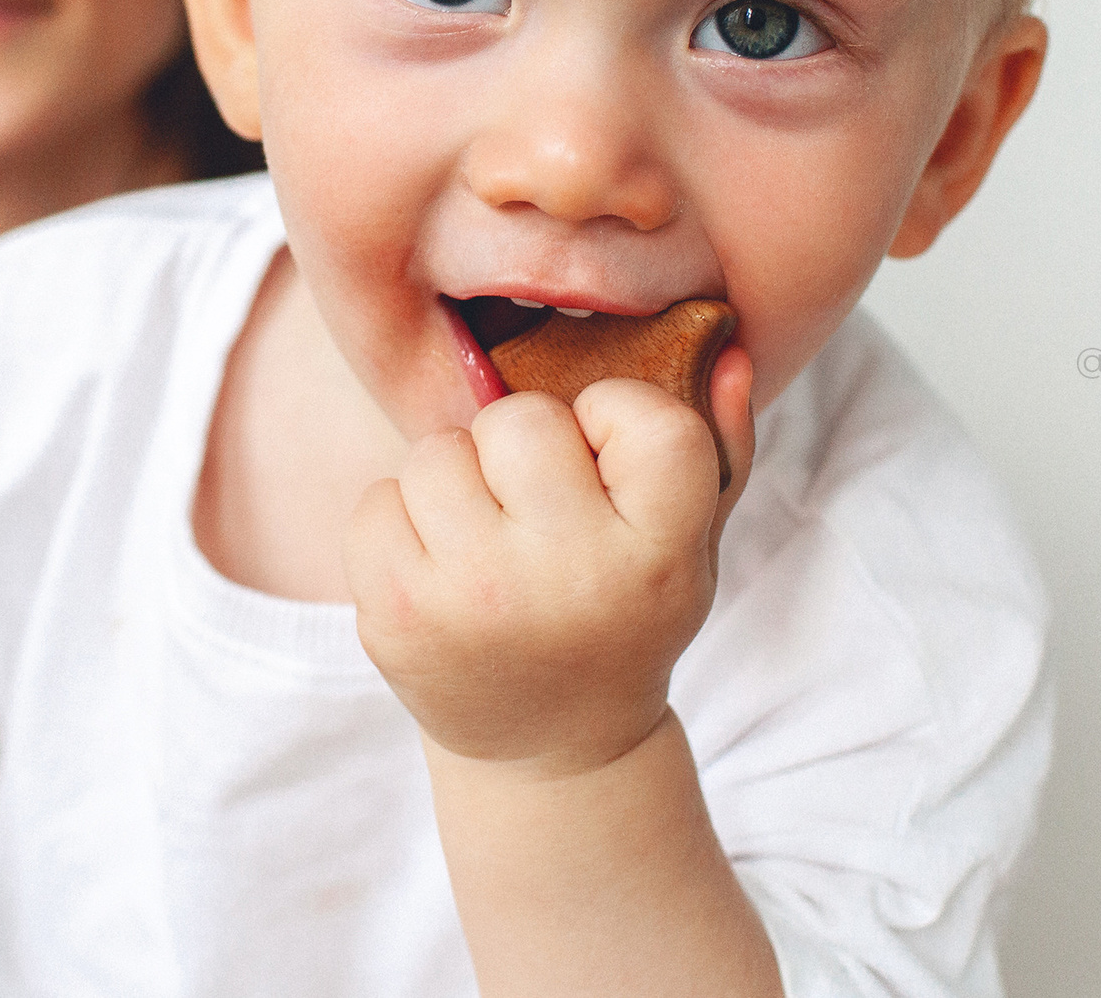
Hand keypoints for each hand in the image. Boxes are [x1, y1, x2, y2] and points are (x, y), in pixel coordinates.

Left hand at [345, 348, 756, 776]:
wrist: (550, 747)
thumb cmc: (624, 616)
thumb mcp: (693, 546)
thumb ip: (720, 444)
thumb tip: (724, 352)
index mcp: (658, 555)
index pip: (645, 417)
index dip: (616, 418)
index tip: (607, 466)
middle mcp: (568, 576)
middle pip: (519, 419)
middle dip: (521, 447)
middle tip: (535, 505)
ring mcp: (473, 598)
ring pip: (437, 451)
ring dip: (456, 480)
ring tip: (485, 536)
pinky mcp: (396, 616)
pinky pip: (376, 500)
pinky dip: (399, 523)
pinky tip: (438, 568)